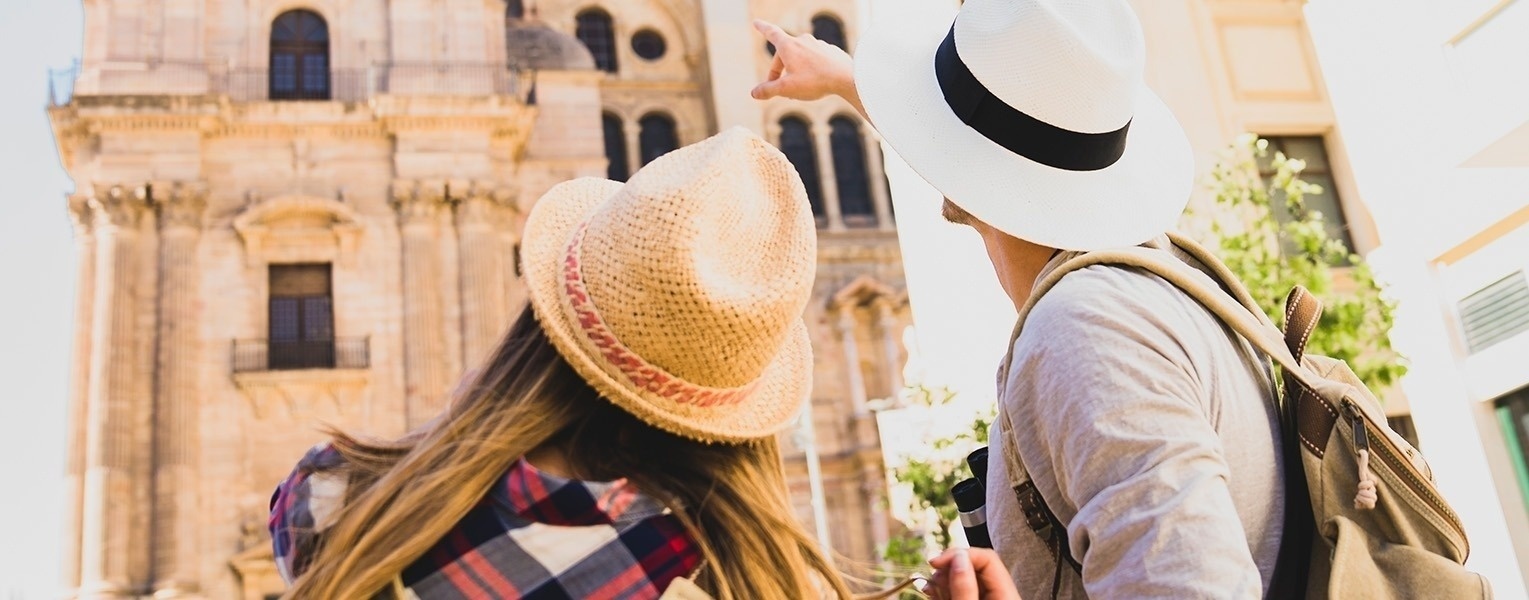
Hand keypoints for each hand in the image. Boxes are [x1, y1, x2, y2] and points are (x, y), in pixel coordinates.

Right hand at [749, 20, 864, 115]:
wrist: (847, 78)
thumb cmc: (815, 81)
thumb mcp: (787, 89)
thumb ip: (768, 90)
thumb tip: (754, 93)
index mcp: (789, 46)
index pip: (771, 33)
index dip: (762, 28)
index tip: (756, 22)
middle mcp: (803, 40)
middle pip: (785, 54)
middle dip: (779, 71)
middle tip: (778, 89)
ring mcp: (818, 45)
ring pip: (801, 58)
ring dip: (796, 71)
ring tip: (800, 88)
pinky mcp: (830, 51)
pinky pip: (815, 60)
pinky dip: (811, 70)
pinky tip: (817, 82)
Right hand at [925, 547, 1021, 599]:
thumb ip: (964, 587)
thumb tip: (958, 557)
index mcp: (1007, 596)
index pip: (987, 557)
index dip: (960, 554)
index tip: (936, 561)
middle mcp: (999, 595)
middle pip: (975, 566)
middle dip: (949, 566)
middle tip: (933, 575)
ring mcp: (986, 598)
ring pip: (964, 578)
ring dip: (943, 578)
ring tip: (930, 586)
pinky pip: (960, 590)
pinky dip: (944, 589)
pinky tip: (932, 592)